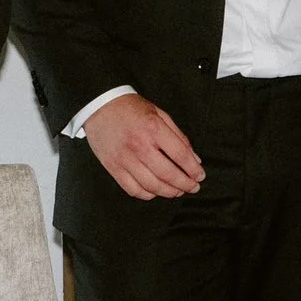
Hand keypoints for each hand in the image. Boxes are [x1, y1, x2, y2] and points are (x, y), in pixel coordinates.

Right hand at [81, 93, 203, 199]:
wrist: (99, 105)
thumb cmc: (130, 108)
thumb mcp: (159, 114)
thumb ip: (178, 136)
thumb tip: (194, 159)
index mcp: (153, 129)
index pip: (181, 156)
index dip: (194, 170)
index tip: (200, 176)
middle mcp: (139, 145)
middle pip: (168, 174)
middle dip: (185, 184)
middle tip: (193, 187)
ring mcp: (124, 158)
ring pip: (151, 185)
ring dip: (169, 192)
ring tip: (177, 191)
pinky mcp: (113, 167)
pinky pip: (132, 189)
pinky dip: (147, 194)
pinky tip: (155, 191)